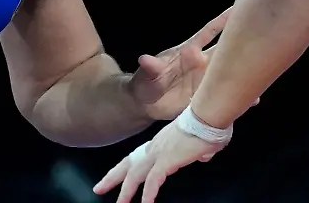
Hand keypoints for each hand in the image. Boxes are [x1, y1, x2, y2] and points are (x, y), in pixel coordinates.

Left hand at [94, 120, 223, 202]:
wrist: (210, 114)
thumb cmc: (209, 125)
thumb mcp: (201, 143)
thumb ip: (199, 151)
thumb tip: (203, 155)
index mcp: (161, 142)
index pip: (137, 156)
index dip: (125, 168)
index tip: (115, 176)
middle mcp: (156, 147)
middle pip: (128, 164)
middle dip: (112, 178)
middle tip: (99, 188)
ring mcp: (159, 153)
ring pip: (135, 175)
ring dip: (126, 192)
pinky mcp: (167, 160)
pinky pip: (153, 181)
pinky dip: (148, 194)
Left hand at [129, 8, 255, 119]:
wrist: (147, 104)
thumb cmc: (146, 83)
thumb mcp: (147, 75)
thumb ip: (150, 67)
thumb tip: (145, 60)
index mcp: (189, 51)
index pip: (209, 32)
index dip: (223, 21)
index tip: (238, 8)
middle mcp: (202, 63)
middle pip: (226, 49)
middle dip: (241, 41)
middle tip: (262, 34)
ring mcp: (206, 80)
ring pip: (230, 71)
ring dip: (244, 70)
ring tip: (265, 68)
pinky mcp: (207, 97)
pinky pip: (225, 94)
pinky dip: (238, 96)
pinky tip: (252, 99)